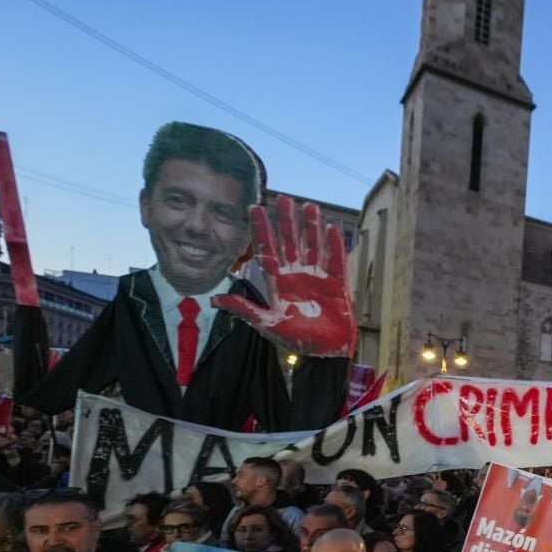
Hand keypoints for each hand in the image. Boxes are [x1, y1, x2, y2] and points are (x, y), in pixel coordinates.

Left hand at [213, 195, 356, 358]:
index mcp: (278, 282)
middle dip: (287, 221)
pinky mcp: (337, 283)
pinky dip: (334, 245)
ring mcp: (317, 277)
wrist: (324, 352)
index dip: (262, 229)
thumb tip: (214, 299)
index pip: (268, 250)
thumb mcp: (266, 323)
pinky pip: (335, 260)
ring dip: (311, 226)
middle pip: (290, 242)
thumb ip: (244, 308)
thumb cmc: (296, 340)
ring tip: (309, 206)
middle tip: (284, 198)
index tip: (255, 207)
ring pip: (313, 245)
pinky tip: (331, 228)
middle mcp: (297, 275)